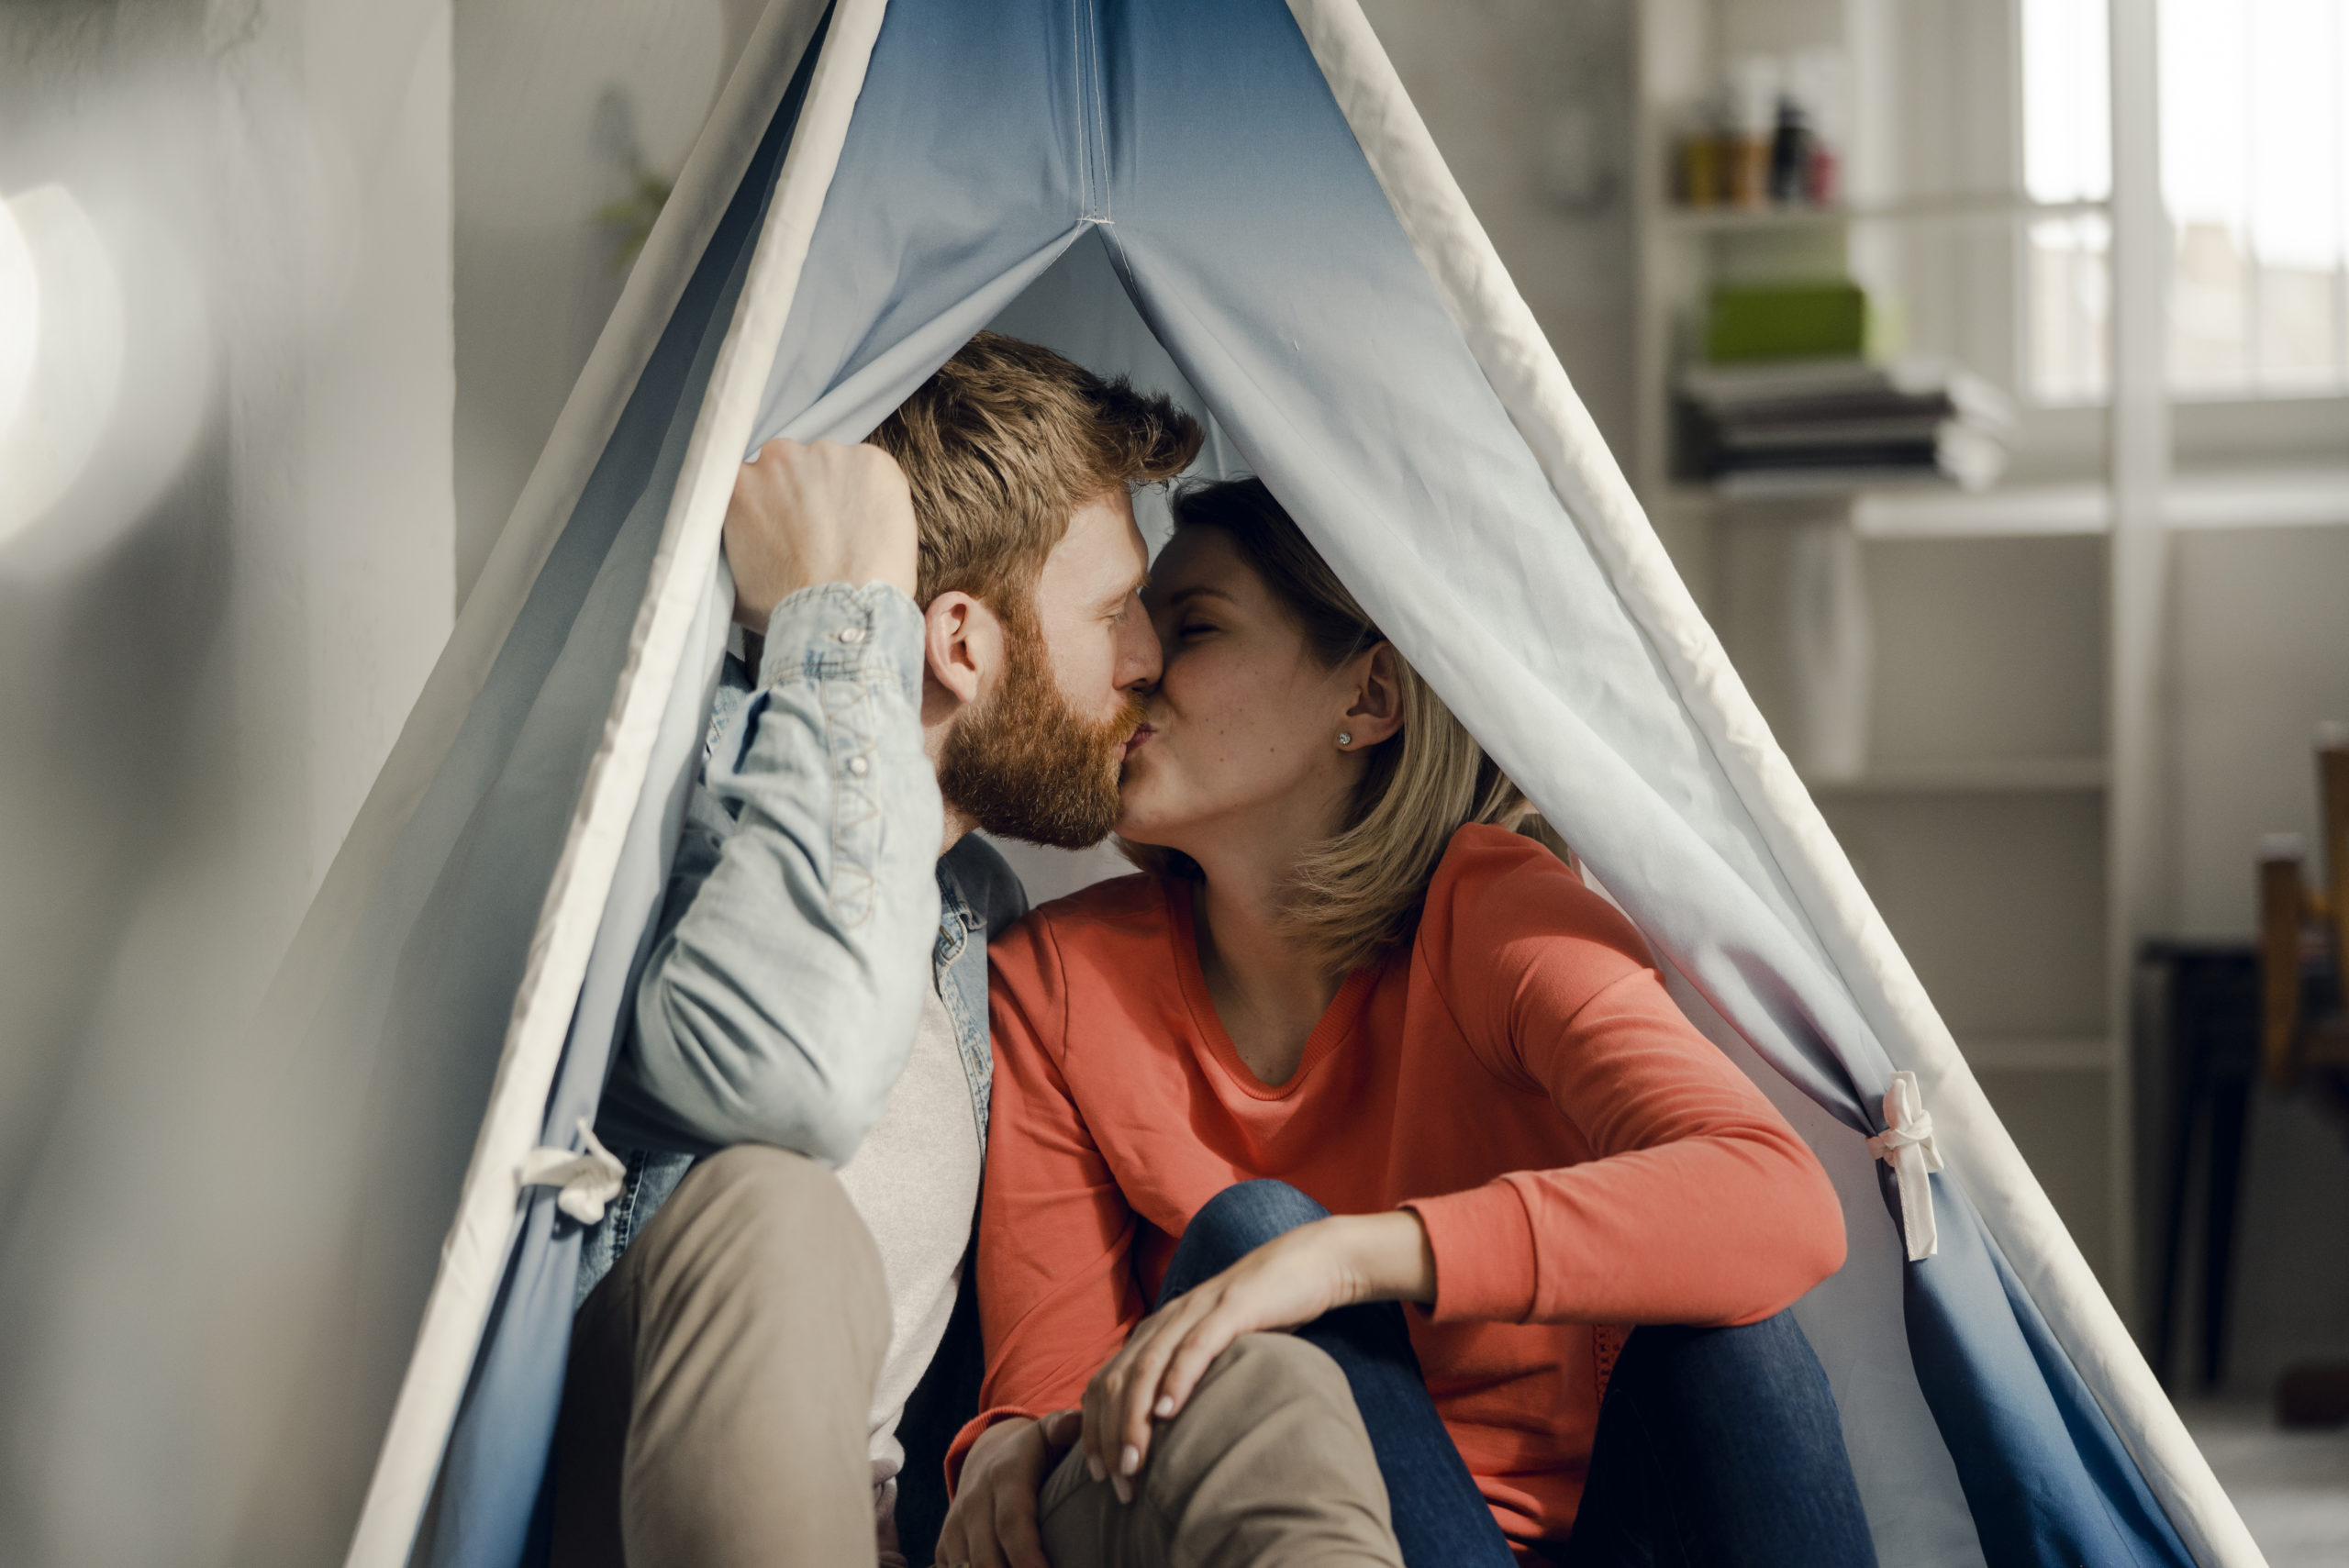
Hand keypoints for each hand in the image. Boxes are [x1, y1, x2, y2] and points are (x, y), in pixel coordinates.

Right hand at [724, 437, 917, 630]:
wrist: (836, 615)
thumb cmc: (786, 608)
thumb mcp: (732, 578)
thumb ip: (734, 543)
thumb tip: (743, 546)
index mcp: (740, 483)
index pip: (758, 481)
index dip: (778, 504)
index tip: (789, 523)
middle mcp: (779, 458)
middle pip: (795, 468)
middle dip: (808, 495)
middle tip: (822, 534)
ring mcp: (827, 456)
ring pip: (835, 467)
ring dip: (842, 494)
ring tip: (852, 538)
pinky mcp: (871, 462)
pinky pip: (875, 472)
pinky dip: (878, 496)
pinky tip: (875, 531)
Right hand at [936, 1409, 1080, 1567]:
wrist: (988, 1452)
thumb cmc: (1036, 1450)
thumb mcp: (1053, 1432)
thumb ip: (1068, 1429)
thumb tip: (1077, 1422)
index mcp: (1006, 1476)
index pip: (1013, 1524)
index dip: (1028, 1558)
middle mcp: (975, 1500)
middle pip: (988, 1557)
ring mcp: (957, 1522)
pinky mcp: (946, 1541)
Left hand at [1080, 1211, 1432, 1500]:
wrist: (1309, 1265)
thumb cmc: (1261, 1318)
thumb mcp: (1214, 1350)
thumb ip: (1186, 1379)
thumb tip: (1165, 1436)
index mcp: (1155, 1332)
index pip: (1104, 1383)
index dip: (1094, 1430)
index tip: (1096, 1475)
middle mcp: (1165, 1320)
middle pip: (1116, 1381)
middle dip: (1109, 1437)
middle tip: (1117, 1483)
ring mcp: (1196, 1311)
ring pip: (1147, 1367)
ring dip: (1134, 1418)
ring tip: (1133, 1461)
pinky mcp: (1231, 1308)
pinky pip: (1196, 1346)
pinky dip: (1177, 1379)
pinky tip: (1169, 1412)